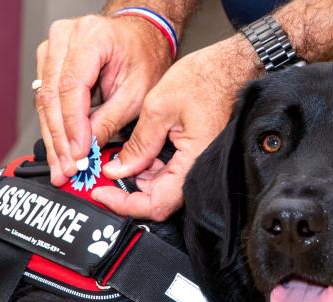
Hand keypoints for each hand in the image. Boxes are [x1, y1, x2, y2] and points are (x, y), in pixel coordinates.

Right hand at [35, 13, 173, 185]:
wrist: (142, 36)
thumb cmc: (144, 56)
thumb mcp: (138, 92)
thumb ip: (111, 120)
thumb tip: (89, 149)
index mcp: (92, 37)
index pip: (72, 87)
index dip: (73, 126)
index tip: (78, 154)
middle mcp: (65, 36)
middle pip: (52, 95)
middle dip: (60, 139)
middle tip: (65, 168)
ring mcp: (52, 46)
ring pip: (44, 100)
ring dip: (52, 137)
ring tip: (60, 166)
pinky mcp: (48, 60)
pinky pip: (45, 97)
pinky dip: (53, 126)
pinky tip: (58, 149)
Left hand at [92, 35, 259, 220]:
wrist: (231, 65)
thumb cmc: (207, 78)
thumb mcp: (159, 107)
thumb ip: (138, 143)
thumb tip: (117, 169)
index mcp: (194, 162)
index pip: (155, 204)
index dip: (124, 204)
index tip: (101, 193)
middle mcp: (199, 169)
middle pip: (158, 200)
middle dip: (127, 192)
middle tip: (102, 178)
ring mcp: (199, 163)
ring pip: (162, 188)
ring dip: (137, 179)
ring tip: (115, 161)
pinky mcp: (196, 155)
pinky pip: (171, 173)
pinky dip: (150, 167)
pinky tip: (136, 153)